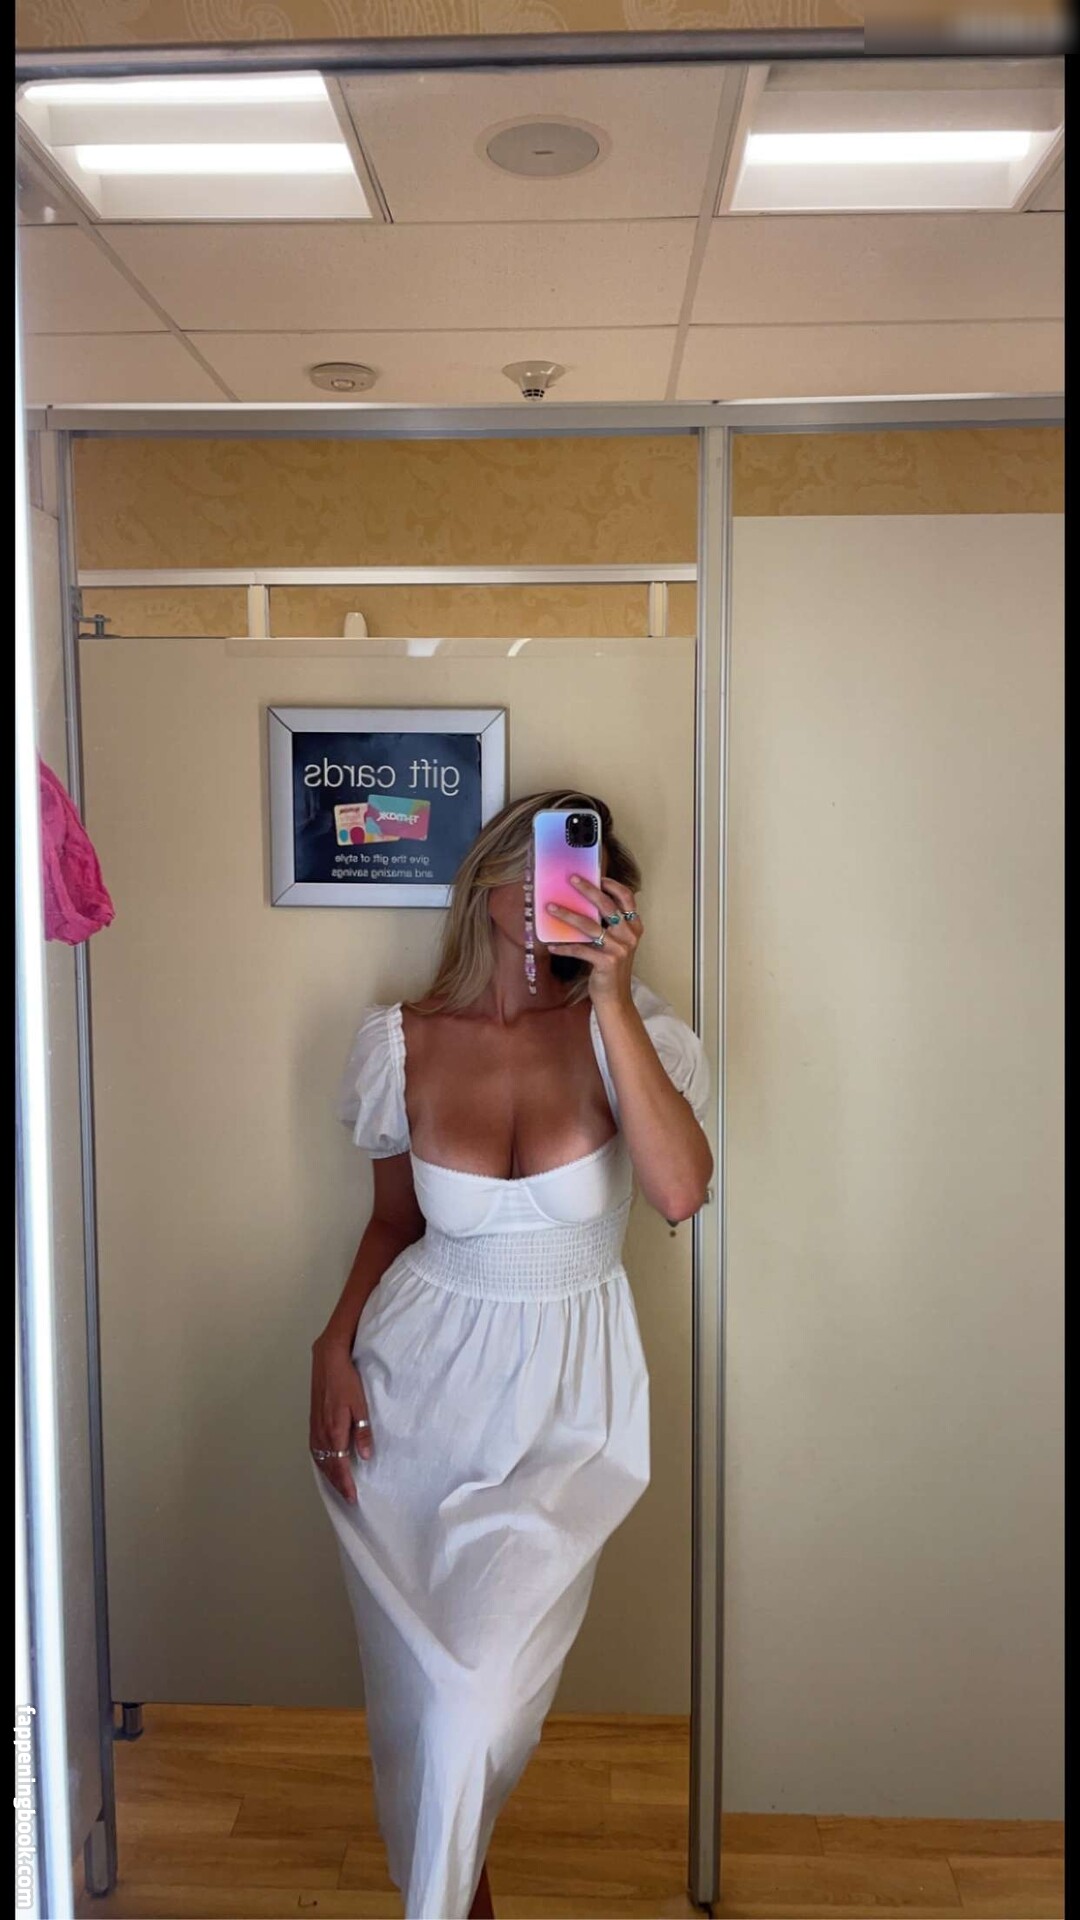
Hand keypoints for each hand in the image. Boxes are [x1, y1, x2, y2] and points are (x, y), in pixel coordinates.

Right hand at [310, 1333, 372, 1505]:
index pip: (339, 1466)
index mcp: (333, 1432)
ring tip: (339, 1486)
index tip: (352, 1497)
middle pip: (328, 1467)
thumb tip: (365, 1456)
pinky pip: (315, 1450)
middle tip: (348, 1497)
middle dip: (338, 1484)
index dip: (346, 1484)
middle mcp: (321, 1434)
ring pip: (320, 1460)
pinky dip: (321, 1463)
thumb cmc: (346, 1381)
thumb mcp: (360, 1405)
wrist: (328, 1360)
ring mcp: (315, 1428)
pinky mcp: (313, 1422)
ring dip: (329, 1475)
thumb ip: (363, 1431)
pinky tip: (327, 1464)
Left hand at [545, 874, 642, 1005]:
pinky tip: (551, 945)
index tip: (597, 876)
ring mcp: (619, 949)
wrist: (616, 999)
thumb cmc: (611, 969)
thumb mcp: (616, 944)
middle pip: (607, 906)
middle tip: (571, 879)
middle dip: (588, 890)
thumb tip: (584, 905)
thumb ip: (608, 926)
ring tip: (551, 907)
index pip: (627, 898)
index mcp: (634, 928)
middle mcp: (630, 936)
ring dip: (567, 915)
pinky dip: (564, 947)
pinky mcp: (607, 963)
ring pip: (589, 926)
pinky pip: (580, 950)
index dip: (612, 885)